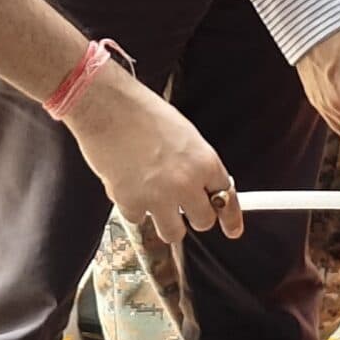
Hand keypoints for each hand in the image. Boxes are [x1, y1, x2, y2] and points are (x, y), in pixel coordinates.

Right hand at [64, 61, 243, 245]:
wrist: (107, 106)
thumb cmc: (142, 112)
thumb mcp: (184, 134)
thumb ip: (196, 163)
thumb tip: (201, 184)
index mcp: (204, 161)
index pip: (227, 198)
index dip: (231, 218)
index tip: (232, 229)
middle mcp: (186, 183)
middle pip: (203, 221)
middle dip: (194, 217)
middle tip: (182, 207)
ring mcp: (159, 197)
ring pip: (173, 233)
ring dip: (166, 221)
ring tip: (154, 202)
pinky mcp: (131, 204)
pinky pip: (139, 220)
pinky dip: (134, 208)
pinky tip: (128, 186)